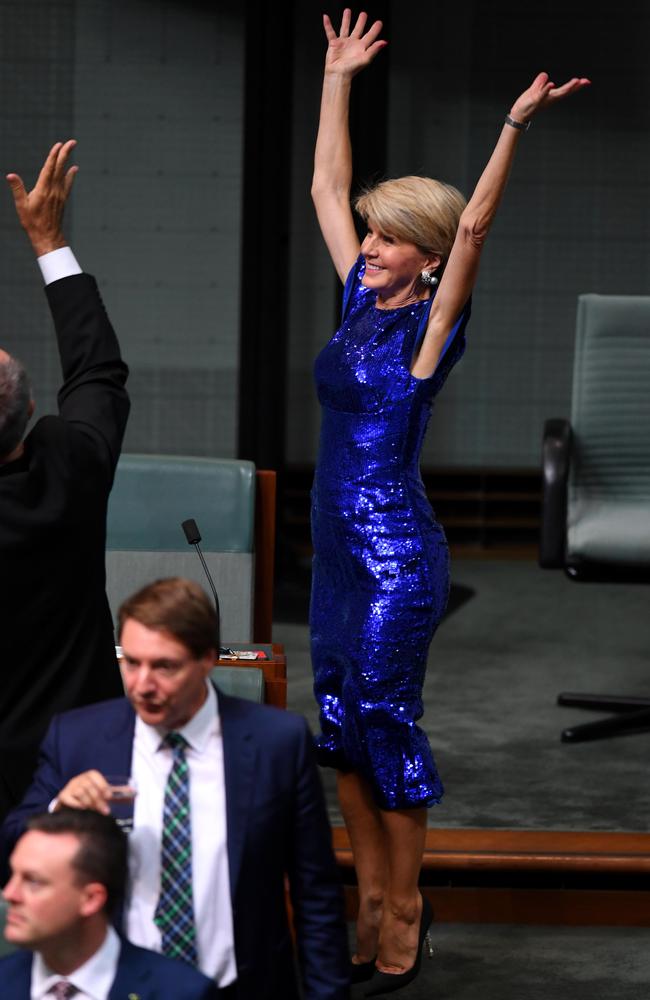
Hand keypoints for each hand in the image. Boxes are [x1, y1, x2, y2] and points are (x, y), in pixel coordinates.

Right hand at [6, 139, 77, 256]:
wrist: (47, 237)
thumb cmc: (32, 222)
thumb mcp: (22, 206)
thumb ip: (18, 189)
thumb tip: (11, 175)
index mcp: (43, 189)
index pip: (49, 168)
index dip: (54, 156)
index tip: (58, 145)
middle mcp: (54, 190)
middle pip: (60, 167)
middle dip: (65, 153)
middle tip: (72, 141)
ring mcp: (59, 194)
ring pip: (64, 173)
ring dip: (67, 160)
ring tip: (71, 148)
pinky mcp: (62, 199)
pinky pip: (67, 183)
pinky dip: (70, 175)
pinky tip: (74, 168)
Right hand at [55, 769, 111, 813]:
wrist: (69, 802)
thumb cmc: (89, 795)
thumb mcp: (101, 791)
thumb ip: (116, 792)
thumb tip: (133, 792)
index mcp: (88, 775)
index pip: (94, 775)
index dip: (102, 785)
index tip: (109, 796)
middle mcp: (78, 779)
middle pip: (88, 786)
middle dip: (98, 800)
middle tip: (105, 810)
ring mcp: (69, 787)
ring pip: (80, 792)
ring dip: (89, 803)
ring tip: (94, 810)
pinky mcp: (63, 796)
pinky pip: (70, 800)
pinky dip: (78, 805)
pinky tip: (83, 809)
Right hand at [323, 8, 386, 77]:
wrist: (338, 74)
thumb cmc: (351, 70)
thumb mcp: (365, 59)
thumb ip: (374, 49)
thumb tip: (384, 42)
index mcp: (362, 48)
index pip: (370, 36)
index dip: (375, 29)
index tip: (379, 23)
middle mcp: (353, 44)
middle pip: (358, 30)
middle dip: (361, 22)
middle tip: (363, 14)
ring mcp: (343, 43)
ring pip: (345, 28)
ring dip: (346, 20)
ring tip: (347, 11)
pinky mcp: (334, 44)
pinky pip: (330, 32)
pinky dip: (328, 25)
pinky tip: (326, 18)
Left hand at [510, 72, 590, 122]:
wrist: (518, 115)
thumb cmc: (527, 104)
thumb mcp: (534, 90)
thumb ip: (540, 83)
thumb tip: (545, 75)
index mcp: (551, 96)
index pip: (565, 90)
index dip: (575, 86)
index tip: (586, 81)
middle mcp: (549, 99)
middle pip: (564, 92)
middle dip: (575, 87)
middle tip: (585, 81)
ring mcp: (543, 100)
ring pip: (557, 94)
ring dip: (566, 88)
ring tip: (576, 81)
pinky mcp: (535, 101)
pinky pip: (542, 95)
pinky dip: (546, 89)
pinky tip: (552, 83)